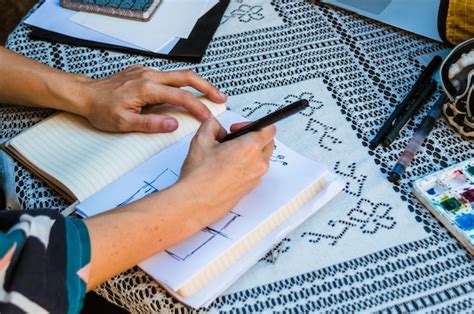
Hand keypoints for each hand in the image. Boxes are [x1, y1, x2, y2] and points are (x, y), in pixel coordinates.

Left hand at [81, 66, 226, 132]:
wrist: (85, 95)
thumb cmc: (101, 109)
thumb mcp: (124, 123)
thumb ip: (151, 124)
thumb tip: (173, 124)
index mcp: (147, 88)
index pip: (181, 97)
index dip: (198, 107)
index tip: (208, 117)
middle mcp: (150, 76)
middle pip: (187, 77)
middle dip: (207, 87)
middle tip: (220, 98)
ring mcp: (147, 72)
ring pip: (179, 75)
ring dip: (197, 84)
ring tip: (209, 95)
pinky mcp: (144, 73)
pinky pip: (169, 76)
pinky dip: (183, 84)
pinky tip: (187, 92)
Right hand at [178, 119, 275, 226]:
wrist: (195, 202)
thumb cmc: (200, 176)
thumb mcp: (201, 140)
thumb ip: (212, 125)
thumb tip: (216, 126)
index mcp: (250, 148)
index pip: (269, 129)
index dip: (253, 124)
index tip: (238, 128)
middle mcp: (258, 164)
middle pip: (267, 143)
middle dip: (253, 138)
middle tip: (233, 140)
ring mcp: (256, 178)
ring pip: (261, 159)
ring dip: (250, 153)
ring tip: (228, 155)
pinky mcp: (250, 189)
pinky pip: (254, 172)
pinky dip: (246, 167)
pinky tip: (227, 169)